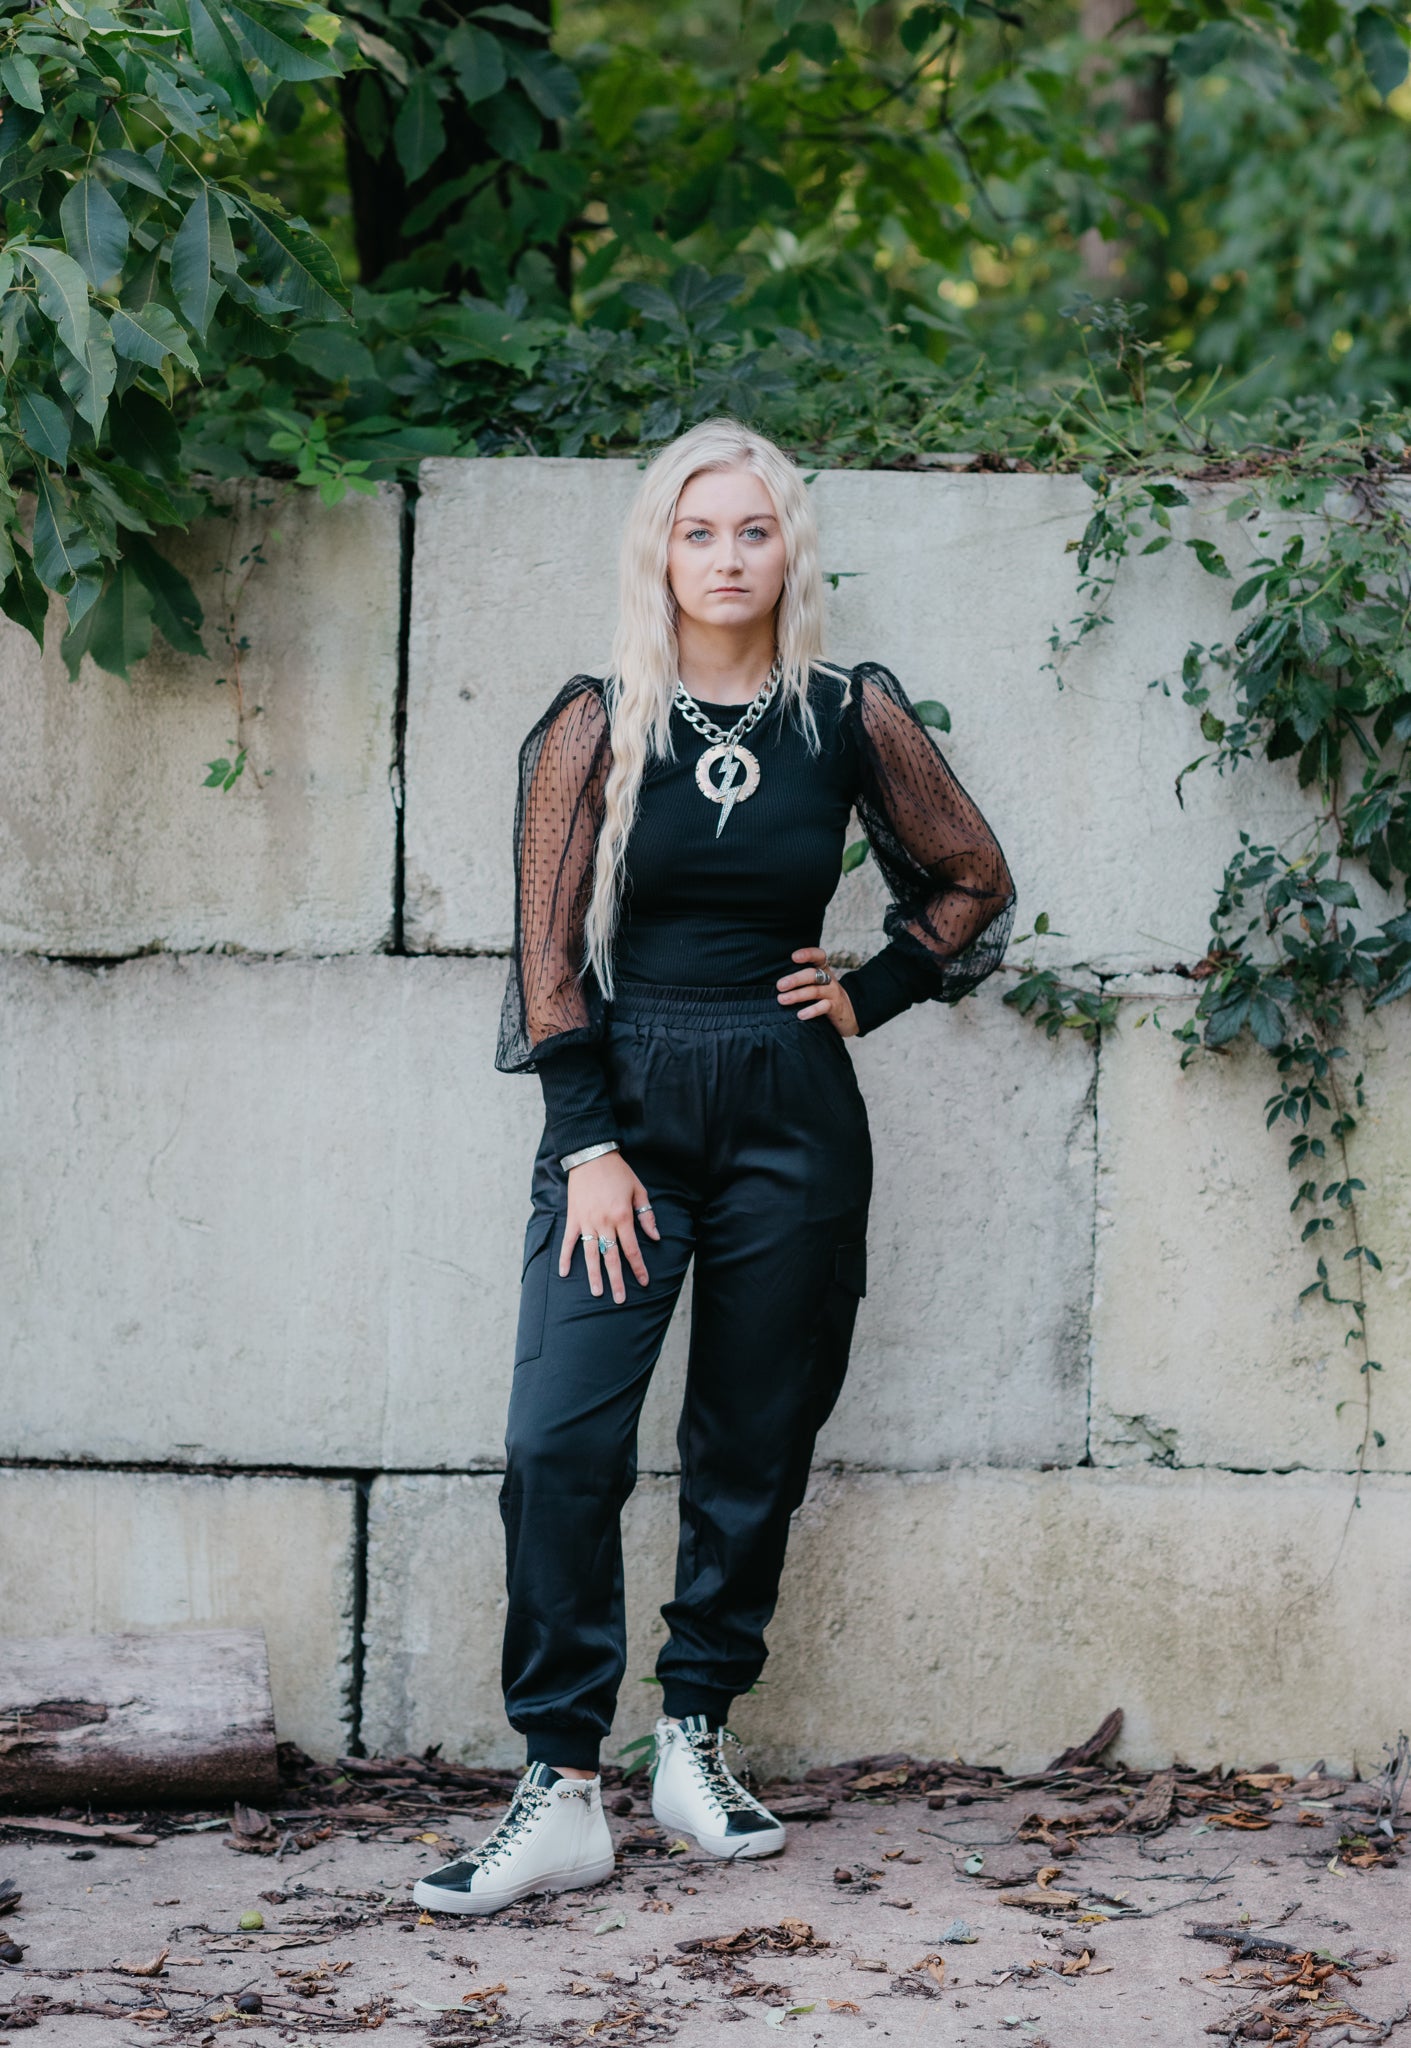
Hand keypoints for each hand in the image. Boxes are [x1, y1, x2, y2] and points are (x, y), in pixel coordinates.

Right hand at [560, 1151, 660, 1303]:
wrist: (592, 1155)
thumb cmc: (618, 1173)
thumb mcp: (639, 1190)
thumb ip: (647, 1215)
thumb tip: (655, 1237)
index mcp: (622, 1216)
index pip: (632, 1249)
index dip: (639, 1267)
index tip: (644, 1282)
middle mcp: (605, 1222)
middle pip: (612, 1257)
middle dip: (617, 1280)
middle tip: (620, 1299)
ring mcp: (587, 1222)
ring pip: (591, 1254)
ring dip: (594, 1275)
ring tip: (597, 1292)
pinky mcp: (574, 1218)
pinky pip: (568, 1241)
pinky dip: (565, 1257)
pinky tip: (563, 1273)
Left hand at [776, 946, 858, 1035]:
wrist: (849, 1013)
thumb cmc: (823, 995)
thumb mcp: (815, 982)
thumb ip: (800, 977)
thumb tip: (769, 977)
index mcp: (822, 969)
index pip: (819, 956)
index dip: (808, 954)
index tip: (793, 957)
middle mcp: (829, 979)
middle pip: (813, 974)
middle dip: (795, 979)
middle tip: (779, 985)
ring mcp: (833, 993)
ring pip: (815, 991)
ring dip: (797, 995)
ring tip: (782, 999)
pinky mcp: (836, 1008)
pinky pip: (824, 1007)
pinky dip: (812, 1011)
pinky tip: (800, 1015)